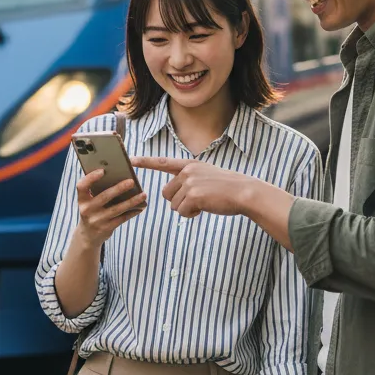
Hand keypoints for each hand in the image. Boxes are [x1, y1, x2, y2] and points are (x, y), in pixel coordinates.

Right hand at [74, 171, 146, 247]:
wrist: (87, 236)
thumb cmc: (92, 211)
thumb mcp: (89, 202)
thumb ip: (97, 190)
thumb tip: (120, 175)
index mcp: (82, 200)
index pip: (81, 186)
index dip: (91, 177)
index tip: (103, 170)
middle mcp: (87, 210)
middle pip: (104, 196)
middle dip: (119, 188)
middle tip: (132, 181)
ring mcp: (96, 221)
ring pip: (117, 209)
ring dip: (131, 201)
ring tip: (143, 194)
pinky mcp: (106, 229)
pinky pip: (122, 219)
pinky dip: (132, 212)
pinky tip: (141, 207)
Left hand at [131, 156, 251, 218]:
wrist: (243, 192)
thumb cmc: (227, 188)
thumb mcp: (207, 176)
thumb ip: (189, 180)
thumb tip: (175, 197)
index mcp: (190, 165)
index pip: (163, 162)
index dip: (146, 162)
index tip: (130, 160)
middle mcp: (187, 171)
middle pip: (166, 193)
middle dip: (178, 201)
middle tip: (196, 201)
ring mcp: (189, 183)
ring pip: (174, 205)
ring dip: (186, 209)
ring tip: (204, 203)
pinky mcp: (193, 195)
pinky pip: (182, 212)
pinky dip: (191, 215)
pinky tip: (204, 208)